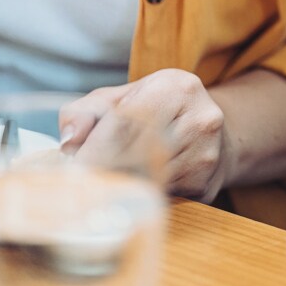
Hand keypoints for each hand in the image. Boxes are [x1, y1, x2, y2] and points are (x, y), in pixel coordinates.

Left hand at [60, 69, 230, 199]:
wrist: (217, 134)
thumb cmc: (158, 114)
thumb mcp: (123, 98)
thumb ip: (87, 112)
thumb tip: (68, 140)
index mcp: (176, 88)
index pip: (126, 122)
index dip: (94, 148)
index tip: (72, 168)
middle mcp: (198, 118)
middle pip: (136, 153)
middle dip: (104, 170)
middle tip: (80, 183)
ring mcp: (205, 153)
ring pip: (147, 179)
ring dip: (121, 186)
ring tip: (104, 187)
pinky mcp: (205, 184)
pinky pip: (161, 197)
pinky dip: (140, 197)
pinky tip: (132, 194)